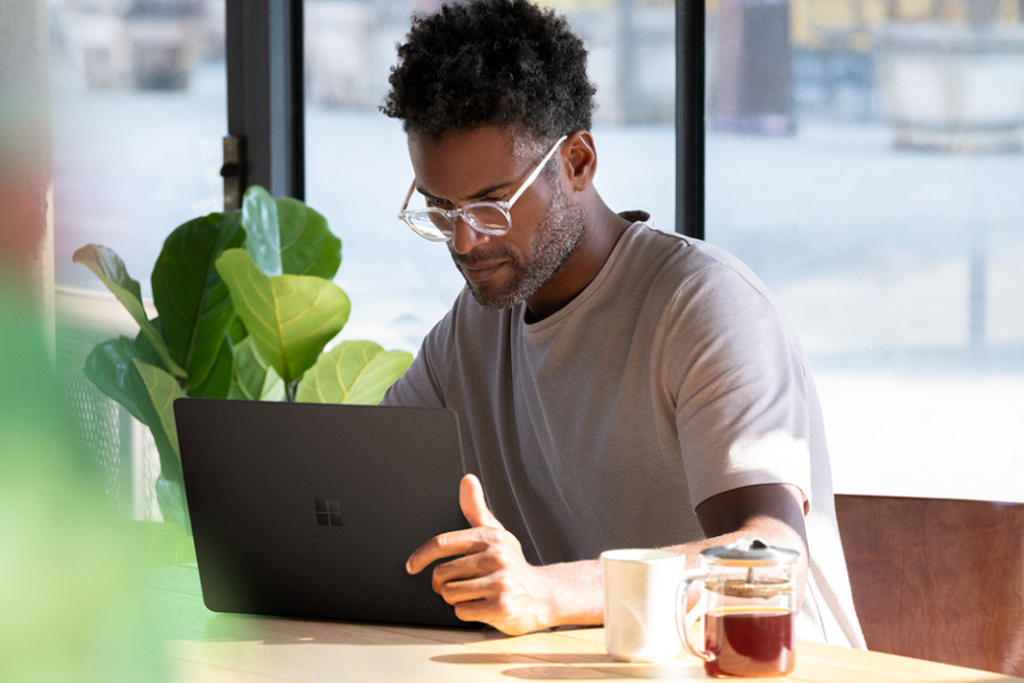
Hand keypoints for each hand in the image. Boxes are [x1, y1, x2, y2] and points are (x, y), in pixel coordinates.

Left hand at [405, 474, 556, 634]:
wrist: (543, 594)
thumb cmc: (511, 563)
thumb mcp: (495, 533)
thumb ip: (476, 508)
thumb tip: (467, 478)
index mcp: (489, 537)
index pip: (442, 543)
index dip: (420, 556)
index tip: (411, 567)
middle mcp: (496, 557)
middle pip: (441, 574)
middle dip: (443, 584)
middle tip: (458, 584)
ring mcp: (500, 583)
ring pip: (449, 594)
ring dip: (455, 599)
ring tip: (474, 593)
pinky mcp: (501, 607)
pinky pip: (462, 612)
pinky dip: (467, 612)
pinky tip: (483, 605)